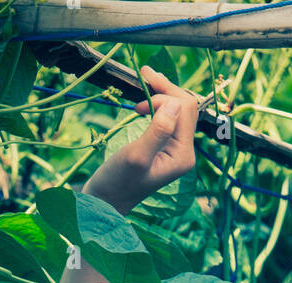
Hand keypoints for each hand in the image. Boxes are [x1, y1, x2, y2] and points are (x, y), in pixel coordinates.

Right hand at [83, 67, 200, 213]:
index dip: (165, 93)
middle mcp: (184, 151)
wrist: (106, 200)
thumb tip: (174, 103)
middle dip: (166, 88)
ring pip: (177, 109)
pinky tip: (144, 102)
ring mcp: (175, 149)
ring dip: (162, 93)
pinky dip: (158, 103)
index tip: (141, 91)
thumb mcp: (136, 156)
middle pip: (185, 107)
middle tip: (143, 72)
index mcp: (183, 155)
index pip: (185, 109)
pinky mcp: (165, 147)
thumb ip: (158, 131)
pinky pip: (168, 117)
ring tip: (143, 80)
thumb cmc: (118, 182)